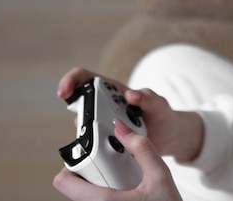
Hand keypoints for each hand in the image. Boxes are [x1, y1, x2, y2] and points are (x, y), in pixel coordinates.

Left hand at [53, 120, 182, 200]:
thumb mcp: (160, 175)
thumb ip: (142, 148)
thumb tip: (121, 127)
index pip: (64, 182)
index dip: (72, 164)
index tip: (90, 156)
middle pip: (74, 186)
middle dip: (89, 172)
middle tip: (112, 167)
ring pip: (84, 196)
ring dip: (98, 184)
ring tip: (122, 180)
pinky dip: (105, 194)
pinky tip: (125, 191)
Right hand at [57, 67, 203, 161]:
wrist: (168, 137)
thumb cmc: (161, 113)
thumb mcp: (158, 103)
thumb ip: (147, 96)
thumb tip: (130, 95)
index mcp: (113, 91)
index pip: (85, 78)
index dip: (71, 81)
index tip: (64, 92)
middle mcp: (103, 107)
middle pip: (79, 104)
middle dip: (76, 111)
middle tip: (85, 122)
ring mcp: (102, 126)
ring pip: (83, 128)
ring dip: (89, 133)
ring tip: (111, 138)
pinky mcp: (105, 144)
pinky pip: (92, 147)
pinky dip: (95, 151)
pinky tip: (109, 154)